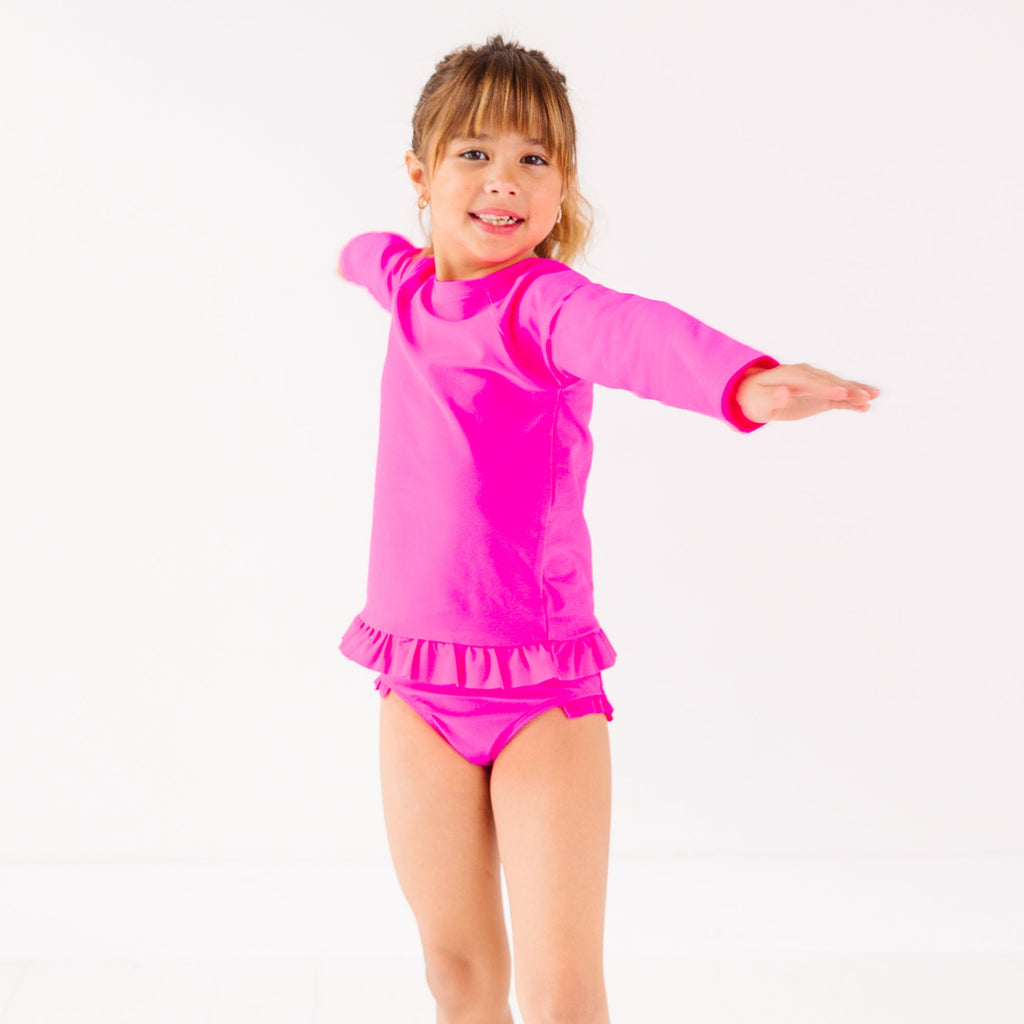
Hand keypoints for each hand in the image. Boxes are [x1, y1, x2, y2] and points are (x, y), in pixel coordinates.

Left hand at [736, 363, 879, 422]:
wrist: (758, 394)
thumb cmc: (756, 397)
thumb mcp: (758, 399)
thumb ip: (771, 396)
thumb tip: (784, 393)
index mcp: (791, 374)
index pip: (810, 380)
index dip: (826, 387)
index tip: (840, 394)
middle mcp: (807, 376)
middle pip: (829, 382)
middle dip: (847, 389)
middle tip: (865, 396)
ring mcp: (816, 386)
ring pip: (838, 388)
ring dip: (855, 392)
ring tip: (873, 397)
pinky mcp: (820, 396)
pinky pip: (838, 399)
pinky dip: (851, 402)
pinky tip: (866, 406)